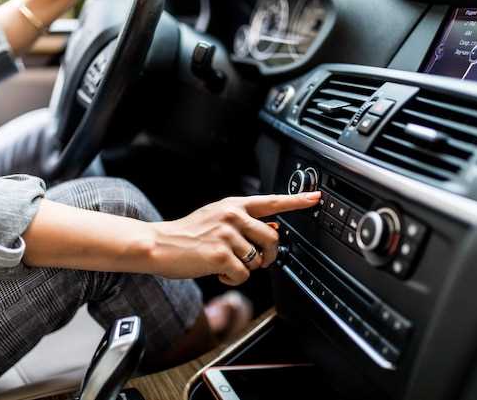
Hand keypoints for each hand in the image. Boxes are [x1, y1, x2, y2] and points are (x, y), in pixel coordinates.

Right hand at [150, 192, 320, 285]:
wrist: (160, 244)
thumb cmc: (187, 234)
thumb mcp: (217, 219)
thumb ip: (244, 223)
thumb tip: (274, 230)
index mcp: (234, 205)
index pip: (271, 201)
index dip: (297, 201)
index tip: (316, 198)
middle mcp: (232, 216)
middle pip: (272, 239)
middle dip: (268, 256)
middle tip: (255, 261)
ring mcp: (227, 235)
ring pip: (257, 261)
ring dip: (244, 269)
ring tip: (225, 264)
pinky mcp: (220, 255)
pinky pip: (243, 275)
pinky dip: (232, 279)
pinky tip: (218, 272)